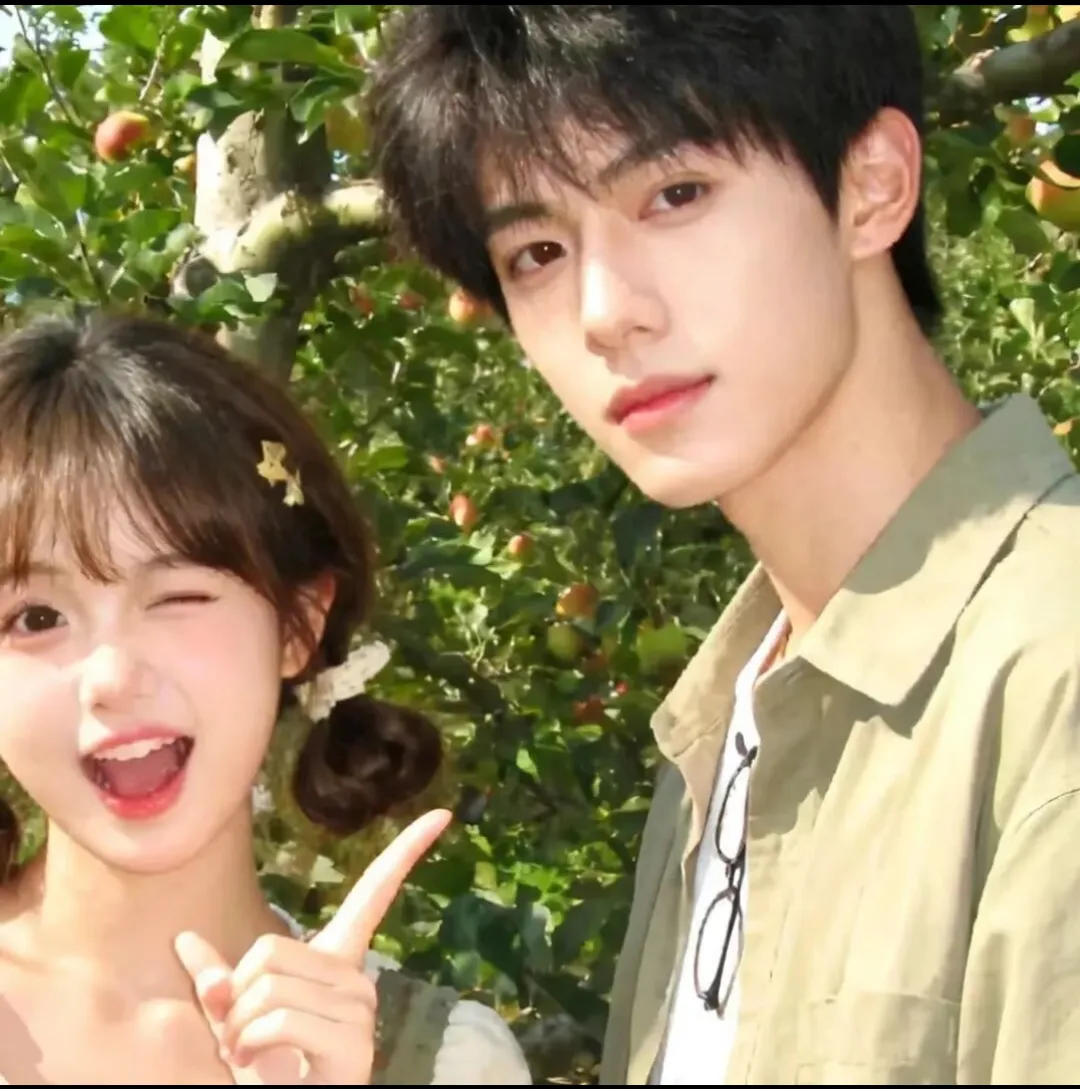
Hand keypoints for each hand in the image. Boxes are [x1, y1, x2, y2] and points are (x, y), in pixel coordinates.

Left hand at [174, 809, 451, 1084]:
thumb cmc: (262, 1073)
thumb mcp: (236, 1021)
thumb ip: (220, 983)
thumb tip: (185, 940)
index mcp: (338, 964)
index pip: (375, 895)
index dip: (406, 852)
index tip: (440, 814)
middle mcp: (358, 980)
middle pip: (271, 951)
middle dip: (237, 997)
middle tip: (240, 1036)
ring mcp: (360, 1011)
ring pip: (269, 989)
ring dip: (238, 1029)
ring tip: (248, 1057)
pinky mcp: (353, 1045)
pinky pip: (281, 1021)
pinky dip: (251, 1045)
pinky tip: (258, 1069)